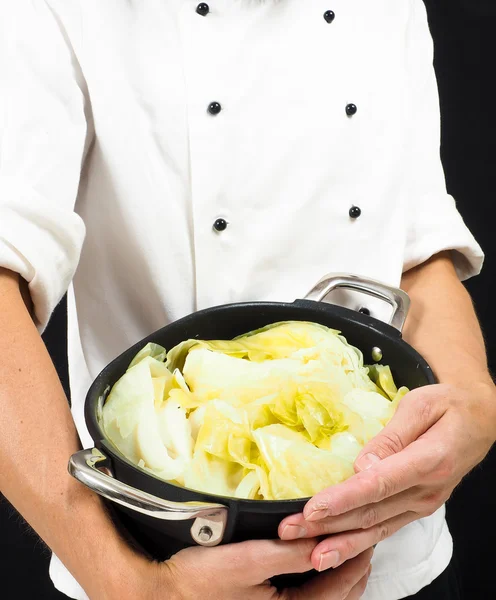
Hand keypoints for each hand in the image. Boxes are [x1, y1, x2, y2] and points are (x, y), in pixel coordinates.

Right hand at [116, 540, 372, 599]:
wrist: (163, 595)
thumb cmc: (202, 579)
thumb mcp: (247, 560)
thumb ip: (290, 553)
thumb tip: (325, 539)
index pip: (342, 584)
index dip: (357, 554)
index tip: (368, 527)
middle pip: (340, 595)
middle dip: (355, 564)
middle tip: (364, 533)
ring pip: (326, 597)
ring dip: (340, 572)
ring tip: (347, 543)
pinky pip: (307, 596)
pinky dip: (320, 578)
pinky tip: (317, 559)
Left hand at [278, 383, 495, 571]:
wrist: (482, 419)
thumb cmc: (450, 405)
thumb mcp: (422, 406)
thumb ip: (392, 436)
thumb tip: (362, 464)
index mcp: (428, 461)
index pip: (378, 485)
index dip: (344, 499)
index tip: (313, 509)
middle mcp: (426, 491)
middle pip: (370, 512)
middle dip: (328, 524)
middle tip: (291, 531)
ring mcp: (423, 503)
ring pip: (376, 528)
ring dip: (340, 542)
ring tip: (310, 554)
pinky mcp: (417, 507)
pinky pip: (386, 528)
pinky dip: (360, 544)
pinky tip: (338, 552)